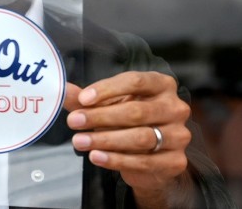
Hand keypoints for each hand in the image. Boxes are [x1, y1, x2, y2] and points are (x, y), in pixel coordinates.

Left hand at [66, 72, 191, 203]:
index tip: (83, 99)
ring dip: (105, 139)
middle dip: (100, 116)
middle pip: (136, 110)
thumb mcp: (109, 105)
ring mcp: (179, 135)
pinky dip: (116, 159)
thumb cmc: (130, 121)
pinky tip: (96, 156)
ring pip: (140, 137)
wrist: (151, 157)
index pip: (135, 81)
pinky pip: (144, 161)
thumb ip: (87, 98)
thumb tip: (62, 90)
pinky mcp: (176, 161)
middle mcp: (175, 107)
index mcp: (162, 84)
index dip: (106, 89)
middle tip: (74, 121)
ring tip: (80, 141)